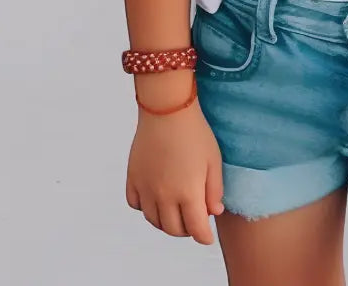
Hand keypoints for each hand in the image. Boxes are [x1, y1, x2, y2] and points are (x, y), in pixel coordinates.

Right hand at [126, 77, 223, 243]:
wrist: (167, 110)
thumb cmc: (195, 133)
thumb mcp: (214, 161)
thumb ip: (214, 190)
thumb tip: (213, 212)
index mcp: (188, 193)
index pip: (195, 229)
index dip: (203, 237)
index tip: (207, 237)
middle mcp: (164, 195)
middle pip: (173, 229)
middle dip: (186, 230)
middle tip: (194, 222)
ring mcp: (145, 187)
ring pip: (153, 220)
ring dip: (166, 222)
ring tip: (176, 213)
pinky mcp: (133, 177)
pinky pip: (135, 204)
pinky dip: (145, 208)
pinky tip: (155, 199)